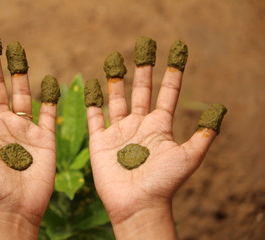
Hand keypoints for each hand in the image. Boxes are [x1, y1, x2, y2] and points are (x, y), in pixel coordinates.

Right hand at [86, 62, 218, 237]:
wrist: (137, 204)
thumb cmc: (164, 183)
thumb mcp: (188, 157)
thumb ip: (203, 134)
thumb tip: (220, 108)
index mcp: (160, 126)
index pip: (167, 93)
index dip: (173, 73)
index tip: (176, 52)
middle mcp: (139, 125)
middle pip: (142, 90)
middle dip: (144, 68)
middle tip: (144, 45)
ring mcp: (119, 131)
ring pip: (117, 98)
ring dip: (116, 79)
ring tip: (115, 58)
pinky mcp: (100, 141)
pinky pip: (94, 116)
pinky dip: (92, 100)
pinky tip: (92, 84)